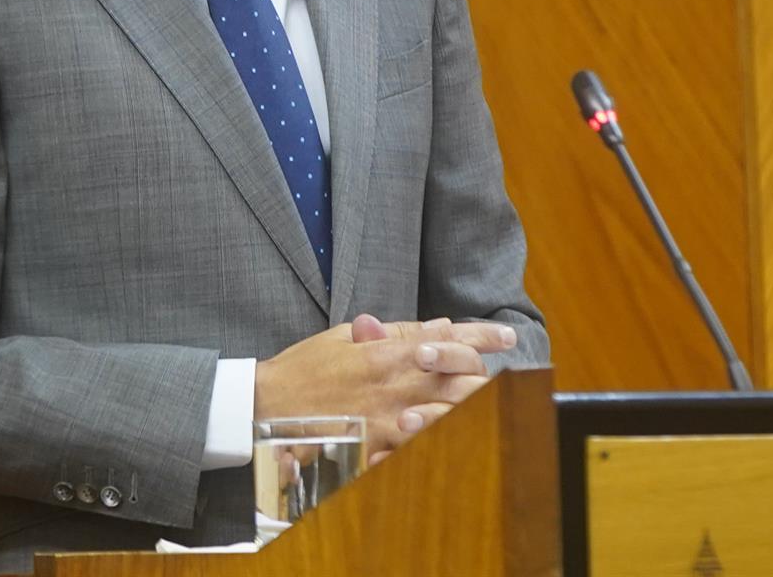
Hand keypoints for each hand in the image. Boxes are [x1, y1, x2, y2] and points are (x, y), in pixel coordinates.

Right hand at [255, 314, 516, 463]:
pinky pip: (419, 446)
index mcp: (387, 353)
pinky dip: (441, 437)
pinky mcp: (376, 447)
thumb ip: (393, 333)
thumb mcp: (344, 338)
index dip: (482, 335)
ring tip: (493, 400)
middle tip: (508, 370)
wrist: (264, 409)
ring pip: (447, 412)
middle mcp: (394, 385)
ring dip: (473, 404)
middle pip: (458, 378)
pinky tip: (455, 432)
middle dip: (487, 372)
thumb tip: (436, 326)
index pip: (446, 338)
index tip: (507, 334)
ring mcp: (387, 419)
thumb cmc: (303, 370)